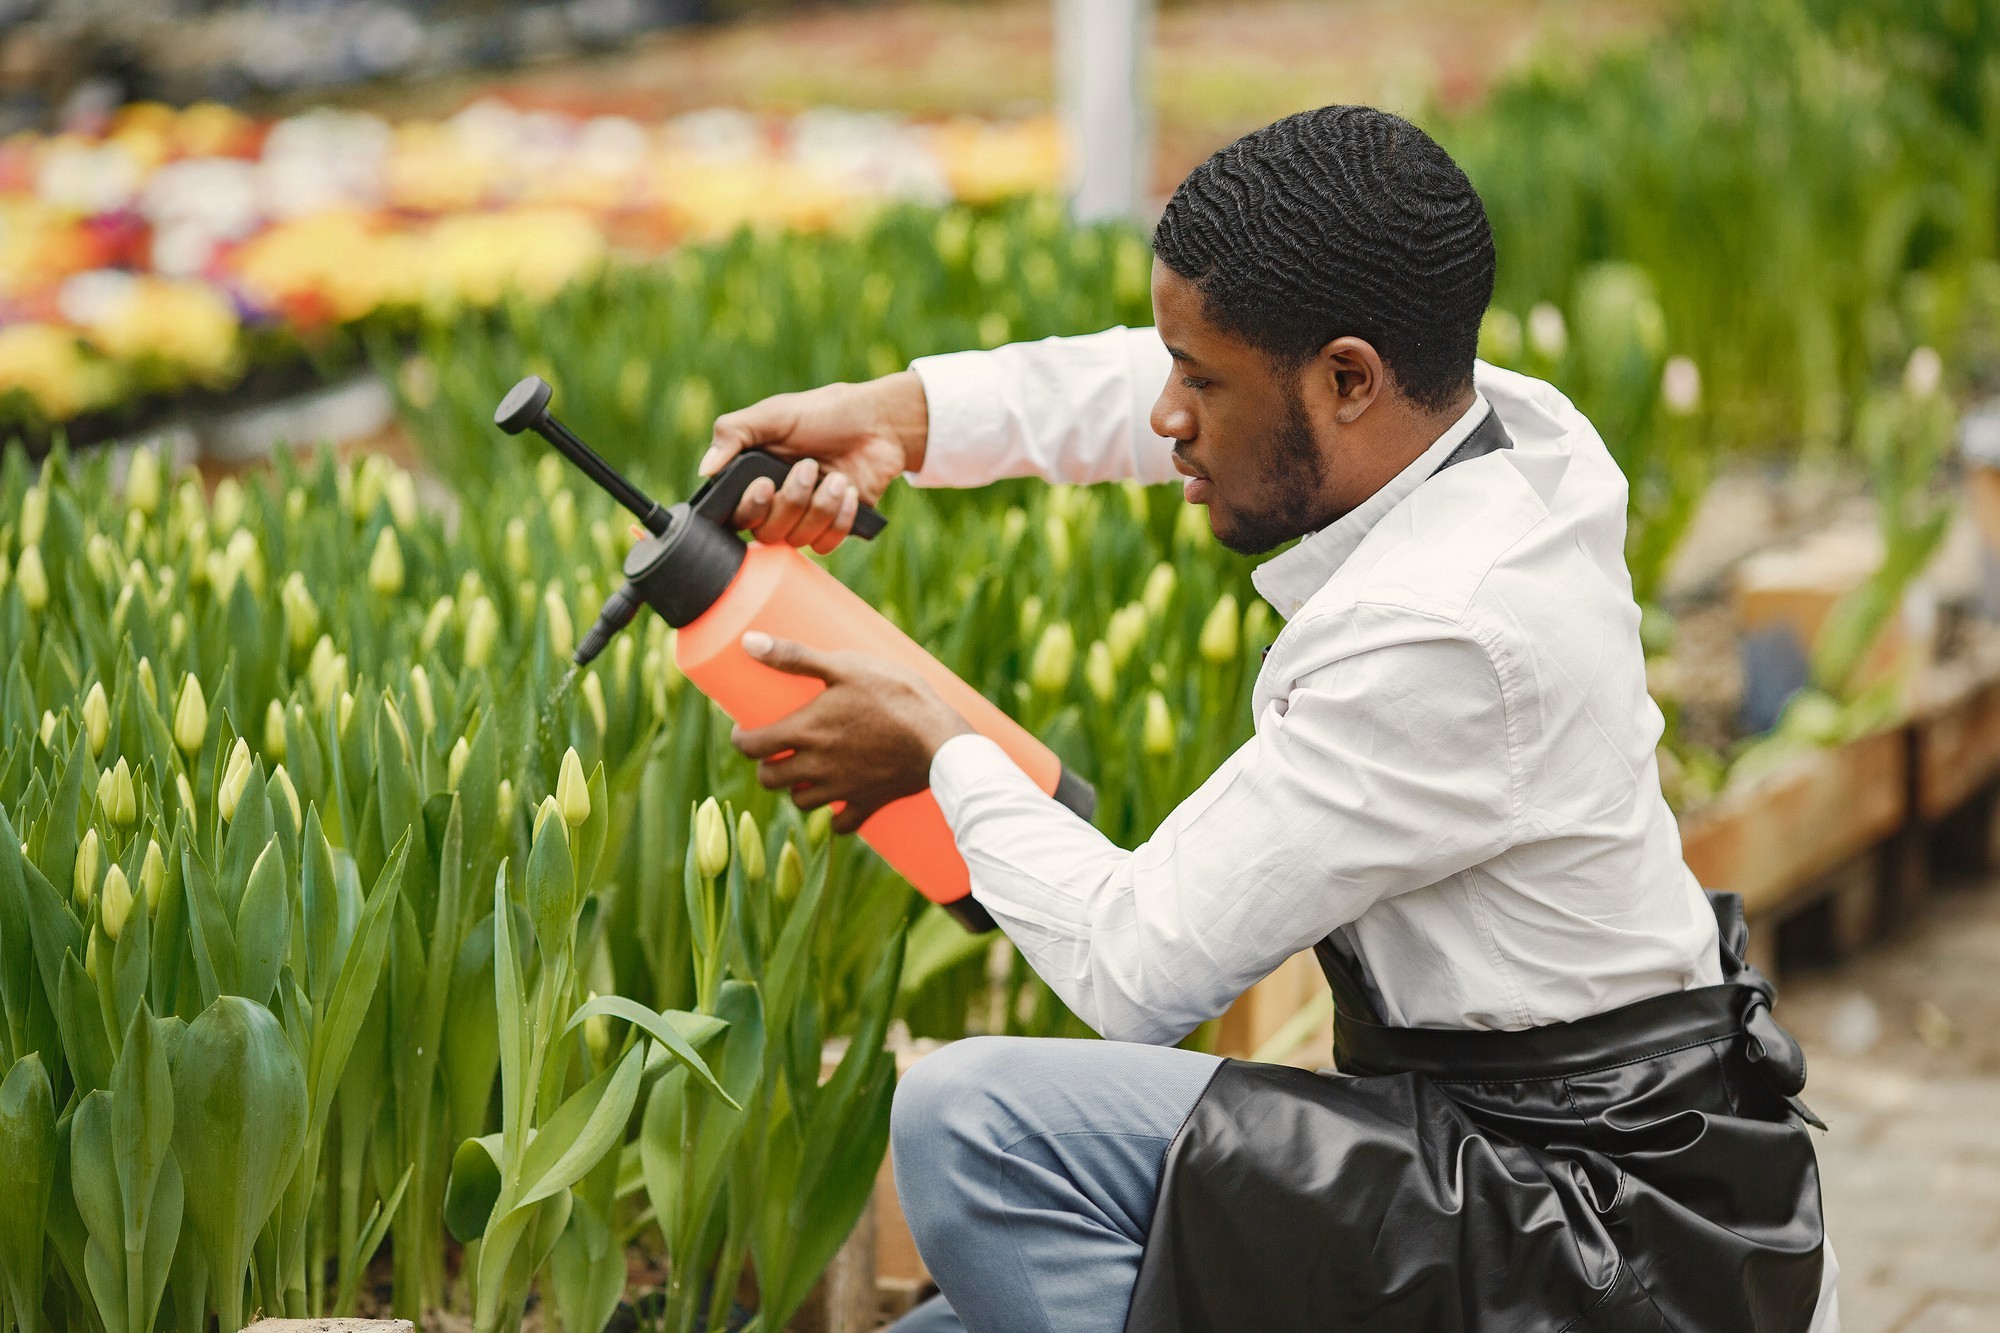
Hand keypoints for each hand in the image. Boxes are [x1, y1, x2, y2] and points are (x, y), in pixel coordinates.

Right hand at [700, 370, 929, 553]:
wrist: (877, 423)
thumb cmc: (823, 413)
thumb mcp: (774, 414)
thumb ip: (733, 433)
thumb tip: (706, 469)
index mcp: (753, 478)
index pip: (734, 516)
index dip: (750, 508)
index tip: (766, 485)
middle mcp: (775, 504)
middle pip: (767, 533)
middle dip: (792, 501)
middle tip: (810, 467)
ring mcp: (804, 518)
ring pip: (798, 540)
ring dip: (821, 506)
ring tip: (837, 477)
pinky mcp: (833, 528)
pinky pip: (826, 545)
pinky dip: (840, 518)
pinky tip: (849, 492)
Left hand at [730, 631, 972, 833]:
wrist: (941, 740)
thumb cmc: (894, 696)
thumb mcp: (845, 666)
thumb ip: (795, 656)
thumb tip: (749, 642)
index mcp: (806, 732)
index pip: (752, 747)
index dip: (742, 740)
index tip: (746, 732)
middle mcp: (817, 766)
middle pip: (770, 780)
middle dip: (766, 766)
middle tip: (775, 751)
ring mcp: (842, 789)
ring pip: (800, 802)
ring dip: (796, 788)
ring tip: (805, 772)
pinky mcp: (869, 803)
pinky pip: (841, 824)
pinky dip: (834, 816)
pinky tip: (838, 802)